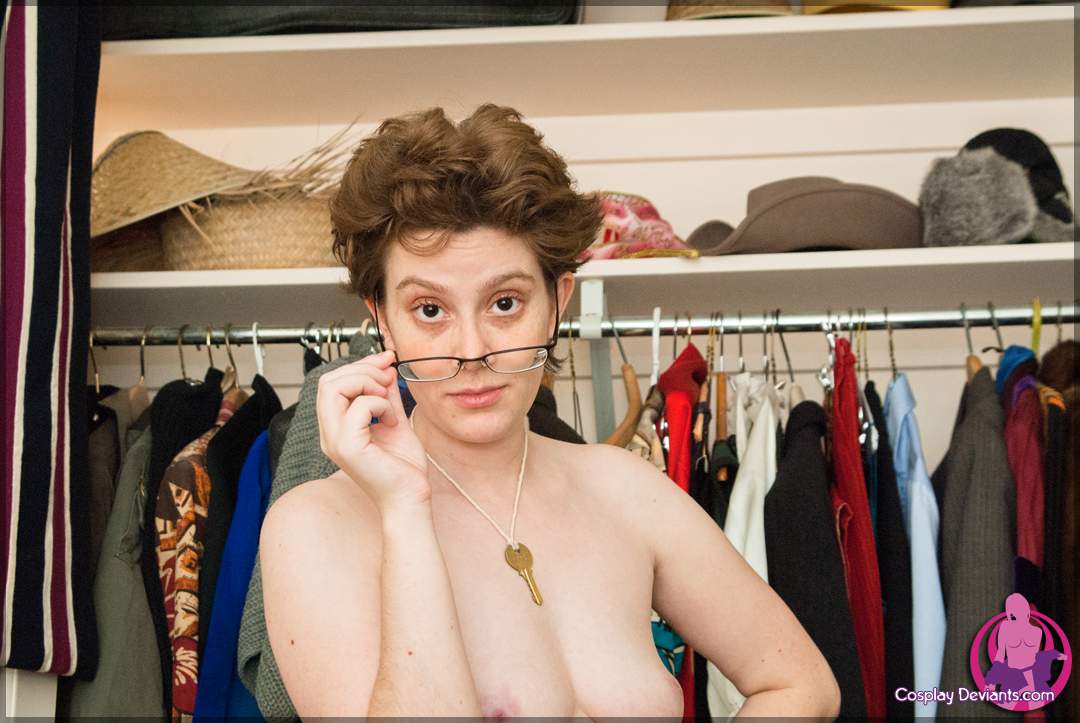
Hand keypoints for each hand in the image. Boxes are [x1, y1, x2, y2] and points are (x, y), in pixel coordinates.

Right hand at [316, 350, 430, 509]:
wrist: (410, 498)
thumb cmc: (403, 467)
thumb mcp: (394, 420)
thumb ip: (386, 396)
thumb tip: (386, 369)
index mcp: (336, 428)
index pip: (332, 383)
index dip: (359, 365)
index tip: (386, 360)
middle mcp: (329, 434)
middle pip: (327, 382)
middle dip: (362, 370)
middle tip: (388, 379)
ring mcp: (335, 441)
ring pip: (334, 389)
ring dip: (367, 384)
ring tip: (387, 401)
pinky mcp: (348, 447)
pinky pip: (358, 407)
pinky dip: (379, 404)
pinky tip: (391, 420)